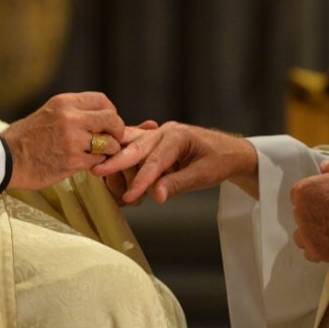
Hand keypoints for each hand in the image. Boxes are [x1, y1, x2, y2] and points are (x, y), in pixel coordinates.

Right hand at [2, 92, 125, 190]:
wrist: (7, 159)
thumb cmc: (26, 138)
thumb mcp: (48, 113)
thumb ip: (73, 113)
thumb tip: (100, 118)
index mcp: (64, 103)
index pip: (102, 100)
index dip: (111, 112)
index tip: (108, 122)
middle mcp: (70, 118)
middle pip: (111, 119)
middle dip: (117, 130)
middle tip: (114, 139)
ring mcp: (73, 140)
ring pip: (108, 143)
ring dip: (107, 150)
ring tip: (98, 154)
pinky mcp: (73, 161)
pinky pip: (97, 161)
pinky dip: (96, 163)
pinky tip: (86, 164)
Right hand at [92, 122, 256, 204]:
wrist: (231, 152)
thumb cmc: (220, 161)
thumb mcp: (204, 175)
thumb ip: (178, 184)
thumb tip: (155, 196)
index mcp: (178, 136)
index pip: (155, 161)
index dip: (141, 180)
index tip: (129, 196)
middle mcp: (165, 132)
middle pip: (137, 146)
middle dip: (117, 161)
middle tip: (97, 171)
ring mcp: (159, 135)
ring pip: (133, 144)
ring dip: (118, 157)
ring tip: (101, 171)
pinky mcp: (156, 142)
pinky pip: (136, 147)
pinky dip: (124, 155)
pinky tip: (110, 162)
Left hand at [291, 158, 328, 262]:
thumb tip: (323, 167)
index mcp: (303, 191)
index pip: (298, 196)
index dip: (312, 197)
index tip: (325, 200)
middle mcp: (300, 213)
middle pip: (300, 215)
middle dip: (312, 215)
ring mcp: (307, 234)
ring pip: (301, 236)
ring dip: (310, 234)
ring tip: (328, 232)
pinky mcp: (317, 251)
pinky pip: (310, 253)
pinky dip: (318, 250)